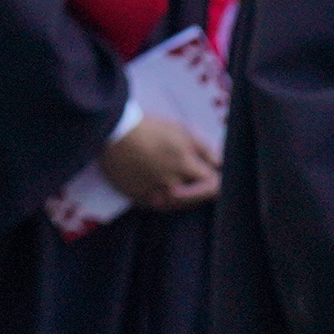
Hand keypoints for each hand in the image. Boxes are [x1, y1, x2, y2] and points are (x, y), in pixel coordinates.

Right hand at [99, 111, 221, 211]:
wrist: (113, 133)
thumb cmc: (149, 128)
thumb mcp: (182, 131)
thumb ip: (204, 149)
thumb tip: (220, 163)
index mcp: (184, 164)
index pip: (213, 185)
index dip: (218, 181)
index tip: (218, 177)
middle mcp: (171, 184)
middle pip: (197, 198)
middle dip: (202, 191)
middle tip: (200, 180)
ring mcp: (153, 194)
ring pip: (178, 204)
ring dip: (184, 197)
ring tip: (183, 184)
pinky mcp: (137, 198)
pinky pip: (159, 205)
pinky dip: (165, 200)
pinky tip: (165, 190)